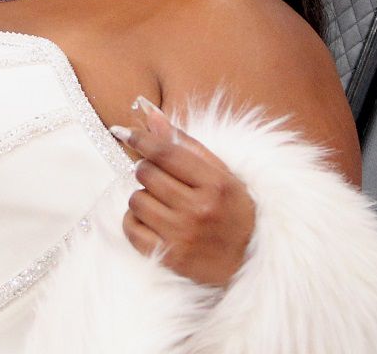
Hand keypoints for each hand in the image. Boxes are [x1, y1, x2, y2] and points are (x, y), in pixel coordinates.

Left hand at [110, 96, 255, 286]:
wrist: (249, 260)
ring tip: (162, 203)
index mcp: (215, 184)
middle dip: (147, 170)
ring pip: (136, 200)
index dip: (142, 139)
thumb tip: (151, 117)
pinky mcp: (169, 258)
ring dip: (143, 197)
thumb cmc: (233, 211)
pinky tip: (152, 221)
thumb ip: (186, 144)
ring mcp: (182, 236)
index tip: (128, 133)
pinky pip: (130, 228)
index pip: (166, 152)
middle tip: (162, 179)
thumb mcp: (220, 174)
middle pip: (146, 174)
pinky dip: (135, 221)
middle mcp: (198, 209)